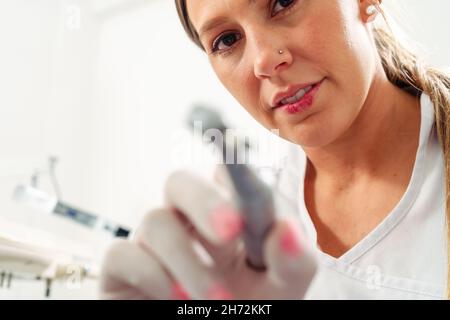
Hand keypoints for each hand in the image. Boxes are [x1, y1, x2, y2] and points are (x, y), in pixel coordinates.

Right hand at [99, 166, 317, 299]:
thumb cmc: (248, 308)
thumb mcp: (281, 291)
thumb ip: (293, 263)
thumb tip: (287, 229)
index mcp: (226, 216)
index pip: (223, 175)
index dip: (228, 160)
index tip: (237, 158)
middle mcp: (186, 221)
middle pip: (179, 181)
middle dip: (204, 200)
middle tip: (231, 229)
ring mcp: (153, 243)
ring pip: (155, 221)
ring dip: (189, 263)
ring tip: (216, 300)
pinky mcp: (123, 268)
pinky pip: (123, 253)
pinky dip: (153, 277)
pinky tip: (175, 299)